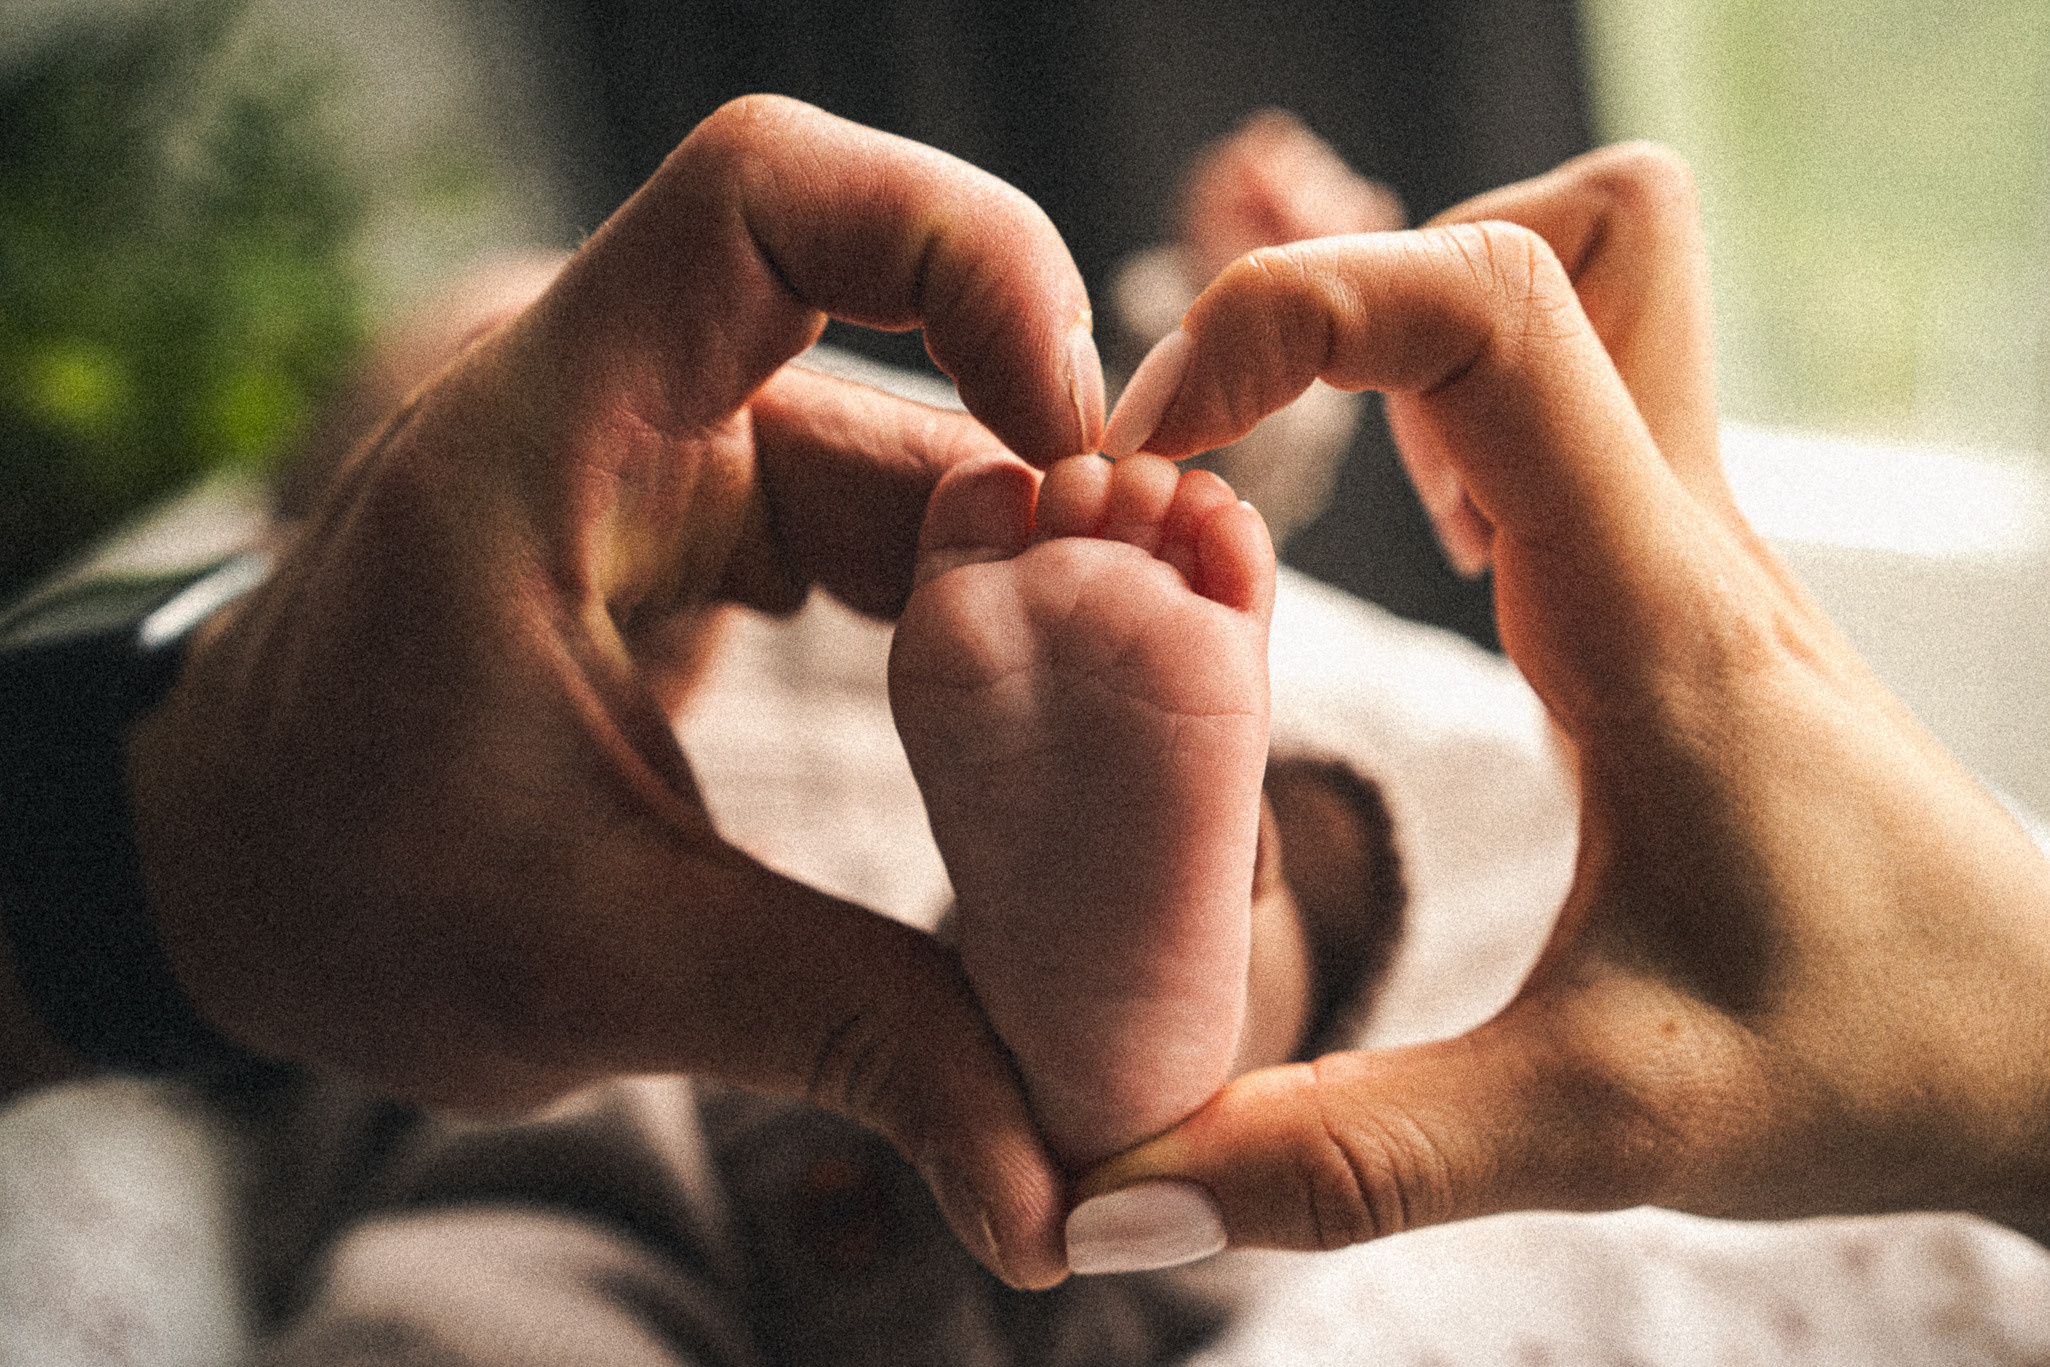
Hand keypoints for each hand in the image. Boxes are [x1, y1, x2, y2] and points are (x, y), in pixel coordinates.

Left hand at [127, 96, 1104, 1288]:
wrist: (235, 882)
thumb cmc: (344, 888)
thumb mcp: (597, 964)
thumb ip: (845, 1036)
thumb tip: (1048, 1185)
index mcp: (552, 436)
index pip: (766, 198)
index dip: (957, 254)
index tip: (1069, 435)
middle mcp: (631, 410)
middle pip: (910, 353)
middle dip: (1066, 493)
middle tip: (1188, 650)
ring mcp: (684, 465)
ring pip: (928, 460)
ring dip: (1048, 578)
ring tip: (1158, 725)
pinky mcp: (720, 533)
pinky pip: (899, 533)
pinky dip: (992, 618)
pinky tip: (1058, 726)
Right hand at [1075, 143, 2049, 1262]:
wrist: (2049, 1046)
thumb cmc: (1867, 1055)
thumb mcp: (1601, 1128)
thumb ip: (1350, 1161)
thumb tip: (1113, 1198)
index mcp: (1649, 612)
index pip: (1487, 310)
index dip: (1293, 316)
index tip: (1164, 447)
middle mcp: (1675, 531)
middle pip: (1560, 233)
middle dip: (1354, 290)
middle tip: (1230, 441)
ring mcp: (1684, 537)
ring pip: (1578, 276)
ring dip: (1410, 323)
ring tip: (1300, 473)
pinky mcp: (1675, 573)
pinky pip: (1568, 387)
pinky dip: (1454, 395)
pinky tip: (1418, 531)